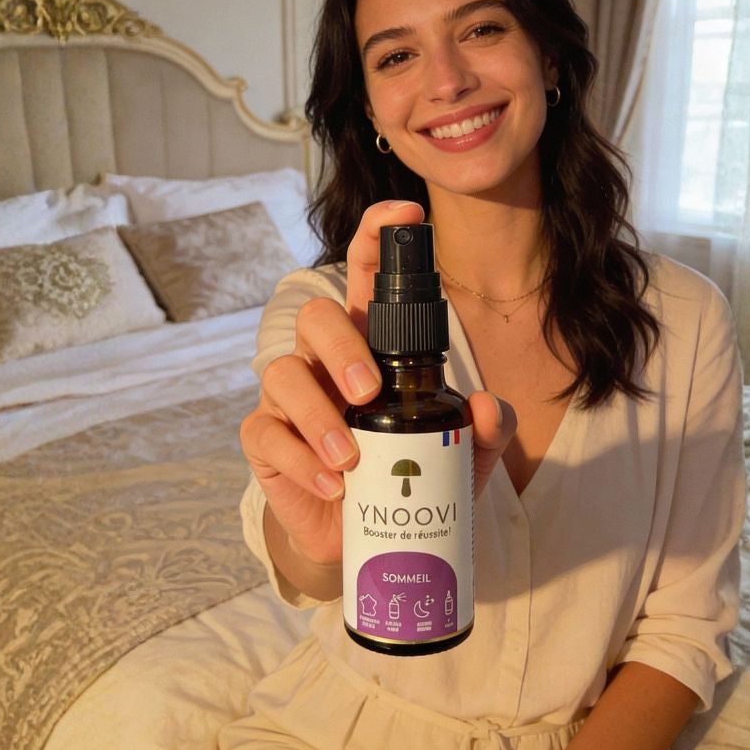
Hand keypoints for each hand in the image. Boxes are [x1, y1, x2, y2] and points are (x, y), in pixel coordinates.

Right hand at [240, 200, 513, 591]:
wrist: (361, 537)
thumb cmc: (407, 475)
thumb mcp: (458, 456)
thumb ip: (482, 431)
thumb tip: (483, 406)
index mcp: (370, 345)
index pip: (367, 276)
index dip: (378, 236)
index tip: (406, 212)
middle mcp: (324, 360)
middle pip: (316, 316)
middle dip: (341, 347)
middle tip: (369, 393)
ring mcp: (290, 399)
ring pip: (283, 372)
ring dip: (319, 415)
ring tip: (352, 458)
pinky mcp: (265, 440)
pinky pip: (267, 432)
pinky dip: (302, 459)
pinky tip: (333, 483)